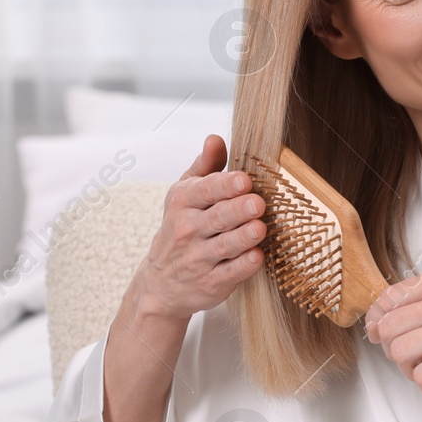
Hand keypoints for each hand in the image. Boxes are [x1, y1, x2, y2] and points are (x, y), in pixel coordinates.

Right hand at [130, 134, 264, 323]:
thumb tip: (215, 138)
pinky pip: (229, 273)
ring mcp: (199, 259)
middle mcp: (188, 230)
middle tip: (258, 202)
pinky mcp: (211, 283)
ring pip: (224, 246)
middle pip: (217, 217)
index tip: (244, 180)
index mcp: (183, 203)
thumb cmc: (182, 228)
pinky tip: (257, 256)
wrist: (161, 283)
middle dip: (238, 210)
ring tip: (260, 227)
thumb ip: (204, 167)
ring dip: (243, 237)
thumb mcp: (184, 194)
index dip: (224, 185)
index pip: (204, 191)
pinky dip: (243, 266)